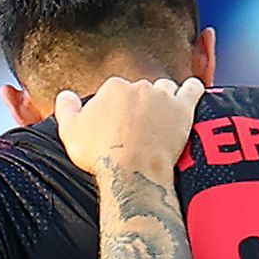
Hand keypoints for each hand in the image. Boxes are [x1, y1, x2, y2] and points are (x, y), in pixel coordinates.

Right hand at [57, 76, 207, 179]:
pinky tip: (193, 90)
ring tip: (161, 114)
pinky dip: (193, 89)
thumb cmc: (100, 154)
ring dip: (163, 97)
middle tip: (136, 127)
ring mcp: (163, 96)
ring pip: (165, 88)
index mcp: (113, 88)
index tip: (115, 126)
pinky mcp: (183, 109)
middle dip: (138, 104)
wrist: (132, 171)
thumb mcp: (69, 132)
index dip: (114, 109)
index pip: (114, 91)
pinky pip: (193, 90)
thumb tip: (65, 95)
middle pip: (140, 90)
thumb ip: (65, 108)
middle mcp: (139, 86)